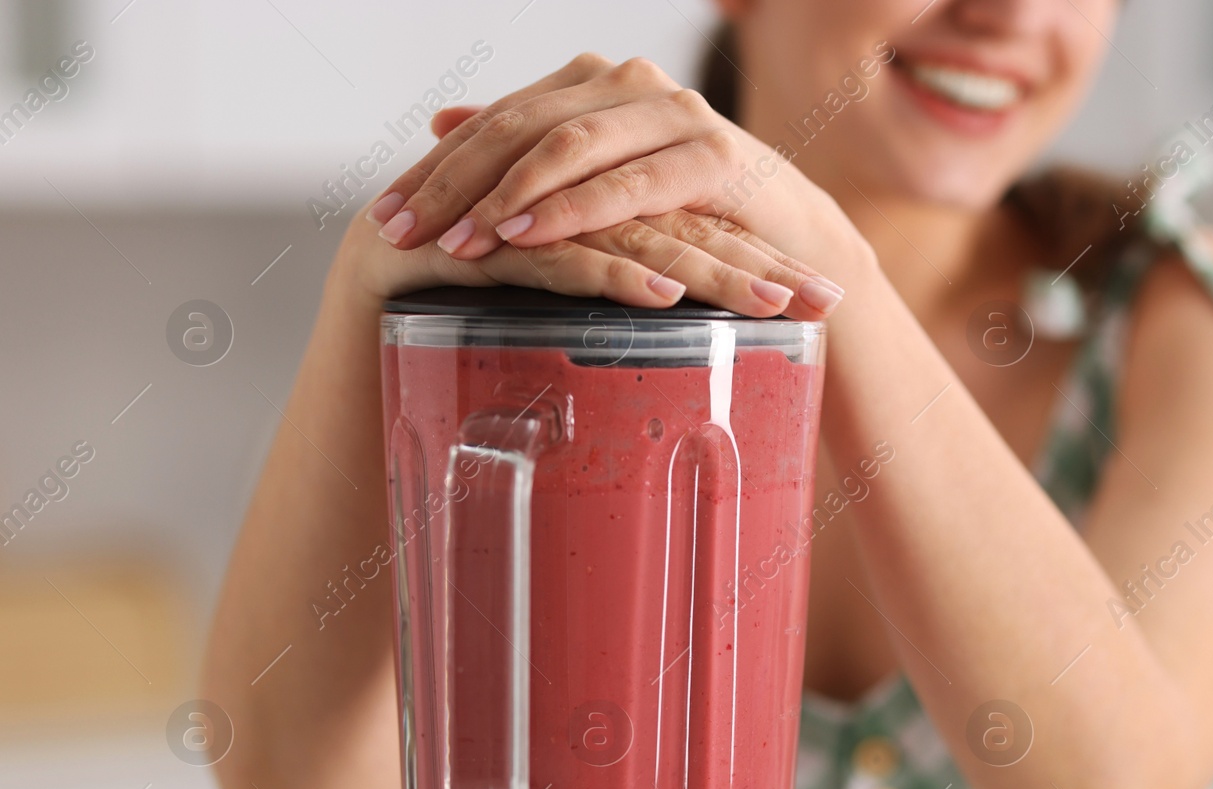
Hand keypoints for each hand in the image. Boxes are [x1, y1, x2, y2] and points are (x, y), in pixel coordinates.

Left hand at [366, 54, 873, 314]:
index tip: (384, 217)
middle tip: (399, 233)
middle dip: (453, 185)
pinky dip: (575, 210)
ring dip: (505, 198)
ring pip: (568, 147)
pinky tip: (528, 236)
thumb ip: (532, 149)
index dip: (436, 169)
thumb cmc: (692, 219)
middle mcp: (628, 85)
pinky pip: (630, 183)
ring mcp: (673, 115)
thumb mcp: (602, 186)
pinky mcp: (712, 158)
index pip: (496, 121)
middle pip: (519, 128)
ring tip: (457, 243)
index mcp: (593, 87)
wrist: (793, 241)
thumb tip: (442, 122)